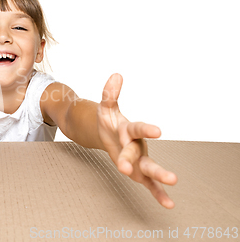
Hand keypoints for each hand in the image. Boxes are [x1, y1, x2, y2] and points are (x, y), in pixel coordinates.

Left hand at [97, 74, 177, 208]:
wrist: (107, 135)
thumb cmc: (108, 122)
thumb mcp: (105, 108)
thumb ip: (110, 94)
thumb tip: (115, 75)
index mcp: (130, 129)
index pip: (138, 128)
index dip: (147, 130)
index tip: (159, 131)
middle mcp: (138, 145)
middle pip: (138, 152)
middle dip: (132, 159)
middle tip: (126, 166)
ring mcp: (140, 159)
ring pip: (149, 168)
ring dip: (159, 176)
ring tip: (172, 182)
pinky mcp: (138, 172)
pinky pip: (149, 184)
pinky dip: (158, 193)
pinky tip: (169, 204)